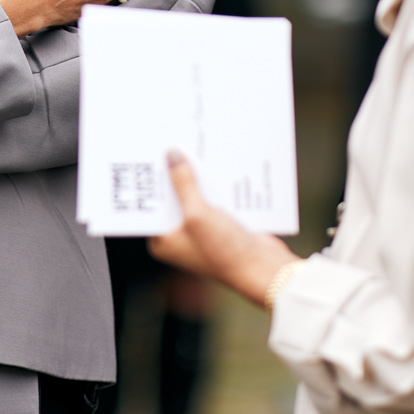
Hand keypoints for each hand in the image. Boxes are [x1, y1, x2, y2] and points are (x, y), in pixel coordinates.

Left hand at [148, 151, 295, 307]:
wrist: (264, 269)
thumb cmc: (224, 250)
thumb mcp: (197, 214)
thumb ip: (183, 183)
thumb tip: (171, 156)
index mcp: (164, 242)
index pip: (151, 207)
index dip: (151, 183)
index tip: (150, 156)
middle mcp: (179, 238)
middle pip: (172, 199)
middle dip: (175, 175)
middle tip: (172, 144)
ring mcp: (201, 232)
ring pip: (194, 197)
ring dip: (197, 178)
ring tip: (194, 148)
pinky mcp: (221, 226)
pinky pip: (214, 200)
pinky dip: (215, 186)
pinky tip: (217, 165)